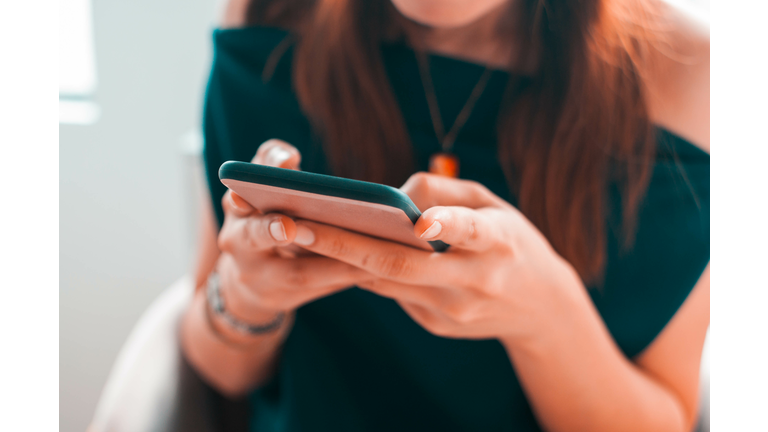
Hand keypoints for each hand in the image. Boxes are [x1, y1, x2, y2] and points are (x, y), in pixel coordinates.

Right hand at [216, 139, 372, 327]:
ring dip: (332, 262)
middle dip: (270, 231)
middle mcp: (239, 245)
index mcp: (236, 211)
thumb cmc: (266, 217)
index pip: (234, 199)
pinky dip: (347, 277)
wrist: (248, 280)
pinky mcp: (284, 299)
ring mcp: (261, 278)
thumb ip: (271, 163)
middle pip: (253, 237)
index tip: (250, 192)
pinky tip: (377, 267)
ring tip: (366, 250)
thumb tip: (287, 157)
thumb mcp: (261, 189)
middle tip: (289, 226)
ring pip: (297, 272)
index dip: (241, 195)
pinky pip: (321, 288)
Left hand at [291, 173, 584, 341]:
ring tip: (300, 234)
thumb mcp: (495, 205)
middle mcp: (474, 281)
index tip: (420, 221)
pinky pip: (391, 292)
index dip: (446, 224)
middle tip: (301, 226)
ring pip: (385, 282)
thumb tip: (392, 194)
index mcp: (498, 243)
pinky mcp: (436, 324)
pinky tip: (335, 253)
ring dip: (341, 259)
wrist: (539, 308)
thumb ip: (446, 192)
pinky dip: (364, 271)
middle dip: (346, 245)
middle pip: (402, 266)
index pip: (472, 232)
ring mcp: (452, 310)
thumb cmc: (513, 242)